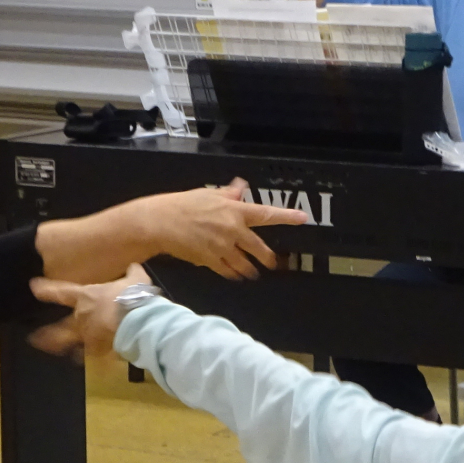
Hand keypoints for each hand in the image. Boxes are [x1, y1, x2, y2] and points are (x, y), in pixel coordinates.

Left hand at [28, 268, 141, 360]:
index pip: (62, 292)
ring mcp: (89, 335)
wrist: (138, 321)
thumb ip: (132, 273)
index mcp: (86, 296)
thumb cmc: (133, 296)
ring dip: (58, 348)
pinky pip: (91, 356)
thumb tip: (134, 267)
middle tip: (34, 338)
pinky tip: (88, 365)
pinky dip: (90, 360)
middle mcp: (82, 317)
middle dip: (46, 334)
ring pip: (70, 344)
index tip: (34, 287)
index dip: (47, 290)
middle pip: (60, 327)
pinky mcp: (100, 350)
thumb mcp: (136, 279)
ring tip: (52, 353)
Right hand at [141, 178, 308, 278]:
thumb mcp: (208, 194)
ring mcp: (223, 247)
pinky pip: (227, 271)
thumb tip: (242, 187)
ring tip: (251, 273)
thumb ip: (229, 194)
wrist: (160, 223)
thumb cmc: (183, 205)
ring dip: (249, 270)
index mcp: (234, 211)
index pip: (266, 213)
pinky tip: (234, 275)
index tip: (303, 219)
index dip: (286, 216)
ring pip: (244, 263)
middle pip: (258, 247)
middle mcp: (233, 230)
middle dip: (267, 258)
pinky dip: (232, 274)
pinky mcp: (211, 260)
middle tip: (272, 263)